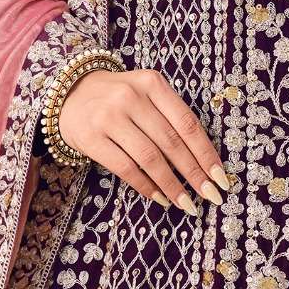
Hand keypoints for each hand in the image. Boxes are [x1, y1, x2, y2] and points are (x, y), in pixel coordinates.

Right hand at [57, 65, 230, 212]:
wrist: (68, 93)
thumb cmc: (116, 98)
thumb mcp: (145, 94)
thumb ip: (170, 117)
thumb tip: (202, 161)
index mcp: (152, 84)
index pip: (187, 123)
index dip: (206, 153)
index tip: (220, 176)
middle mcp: (131, 97)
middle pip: (171, 142)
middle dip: (194, 174)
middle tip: (211, 196)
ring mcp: (109, 117)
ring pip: (150, 158)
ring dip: (172, 185)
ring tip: (187, 204)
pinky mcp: (91, 138)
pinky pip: (125, 168)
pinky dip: (146, 186)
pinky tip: (160, 198)